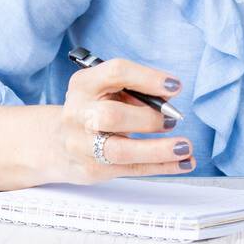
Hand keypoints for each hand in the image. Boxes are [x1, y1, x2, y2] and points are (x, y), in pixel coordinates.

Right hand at [57, 57, 194, 180]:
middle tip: (171, 120)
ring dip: (158, 150)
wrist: (57, 141)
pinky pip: (132, 169)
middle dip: (147, 118)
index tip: (175, 86)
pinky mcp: (93, 170)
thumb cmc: (93, 108)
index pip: (116, 73)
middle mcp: (78, 114)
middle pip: (111, 116)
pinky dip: (162, 166)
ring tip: (185, 146)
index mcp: (84, 84)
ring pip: (120, 150)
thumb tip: (169, 96)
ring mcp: (82, 145)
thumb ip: (134, 90)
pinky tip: (184, 163)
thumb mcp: (106, 89)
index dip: (148, 78)